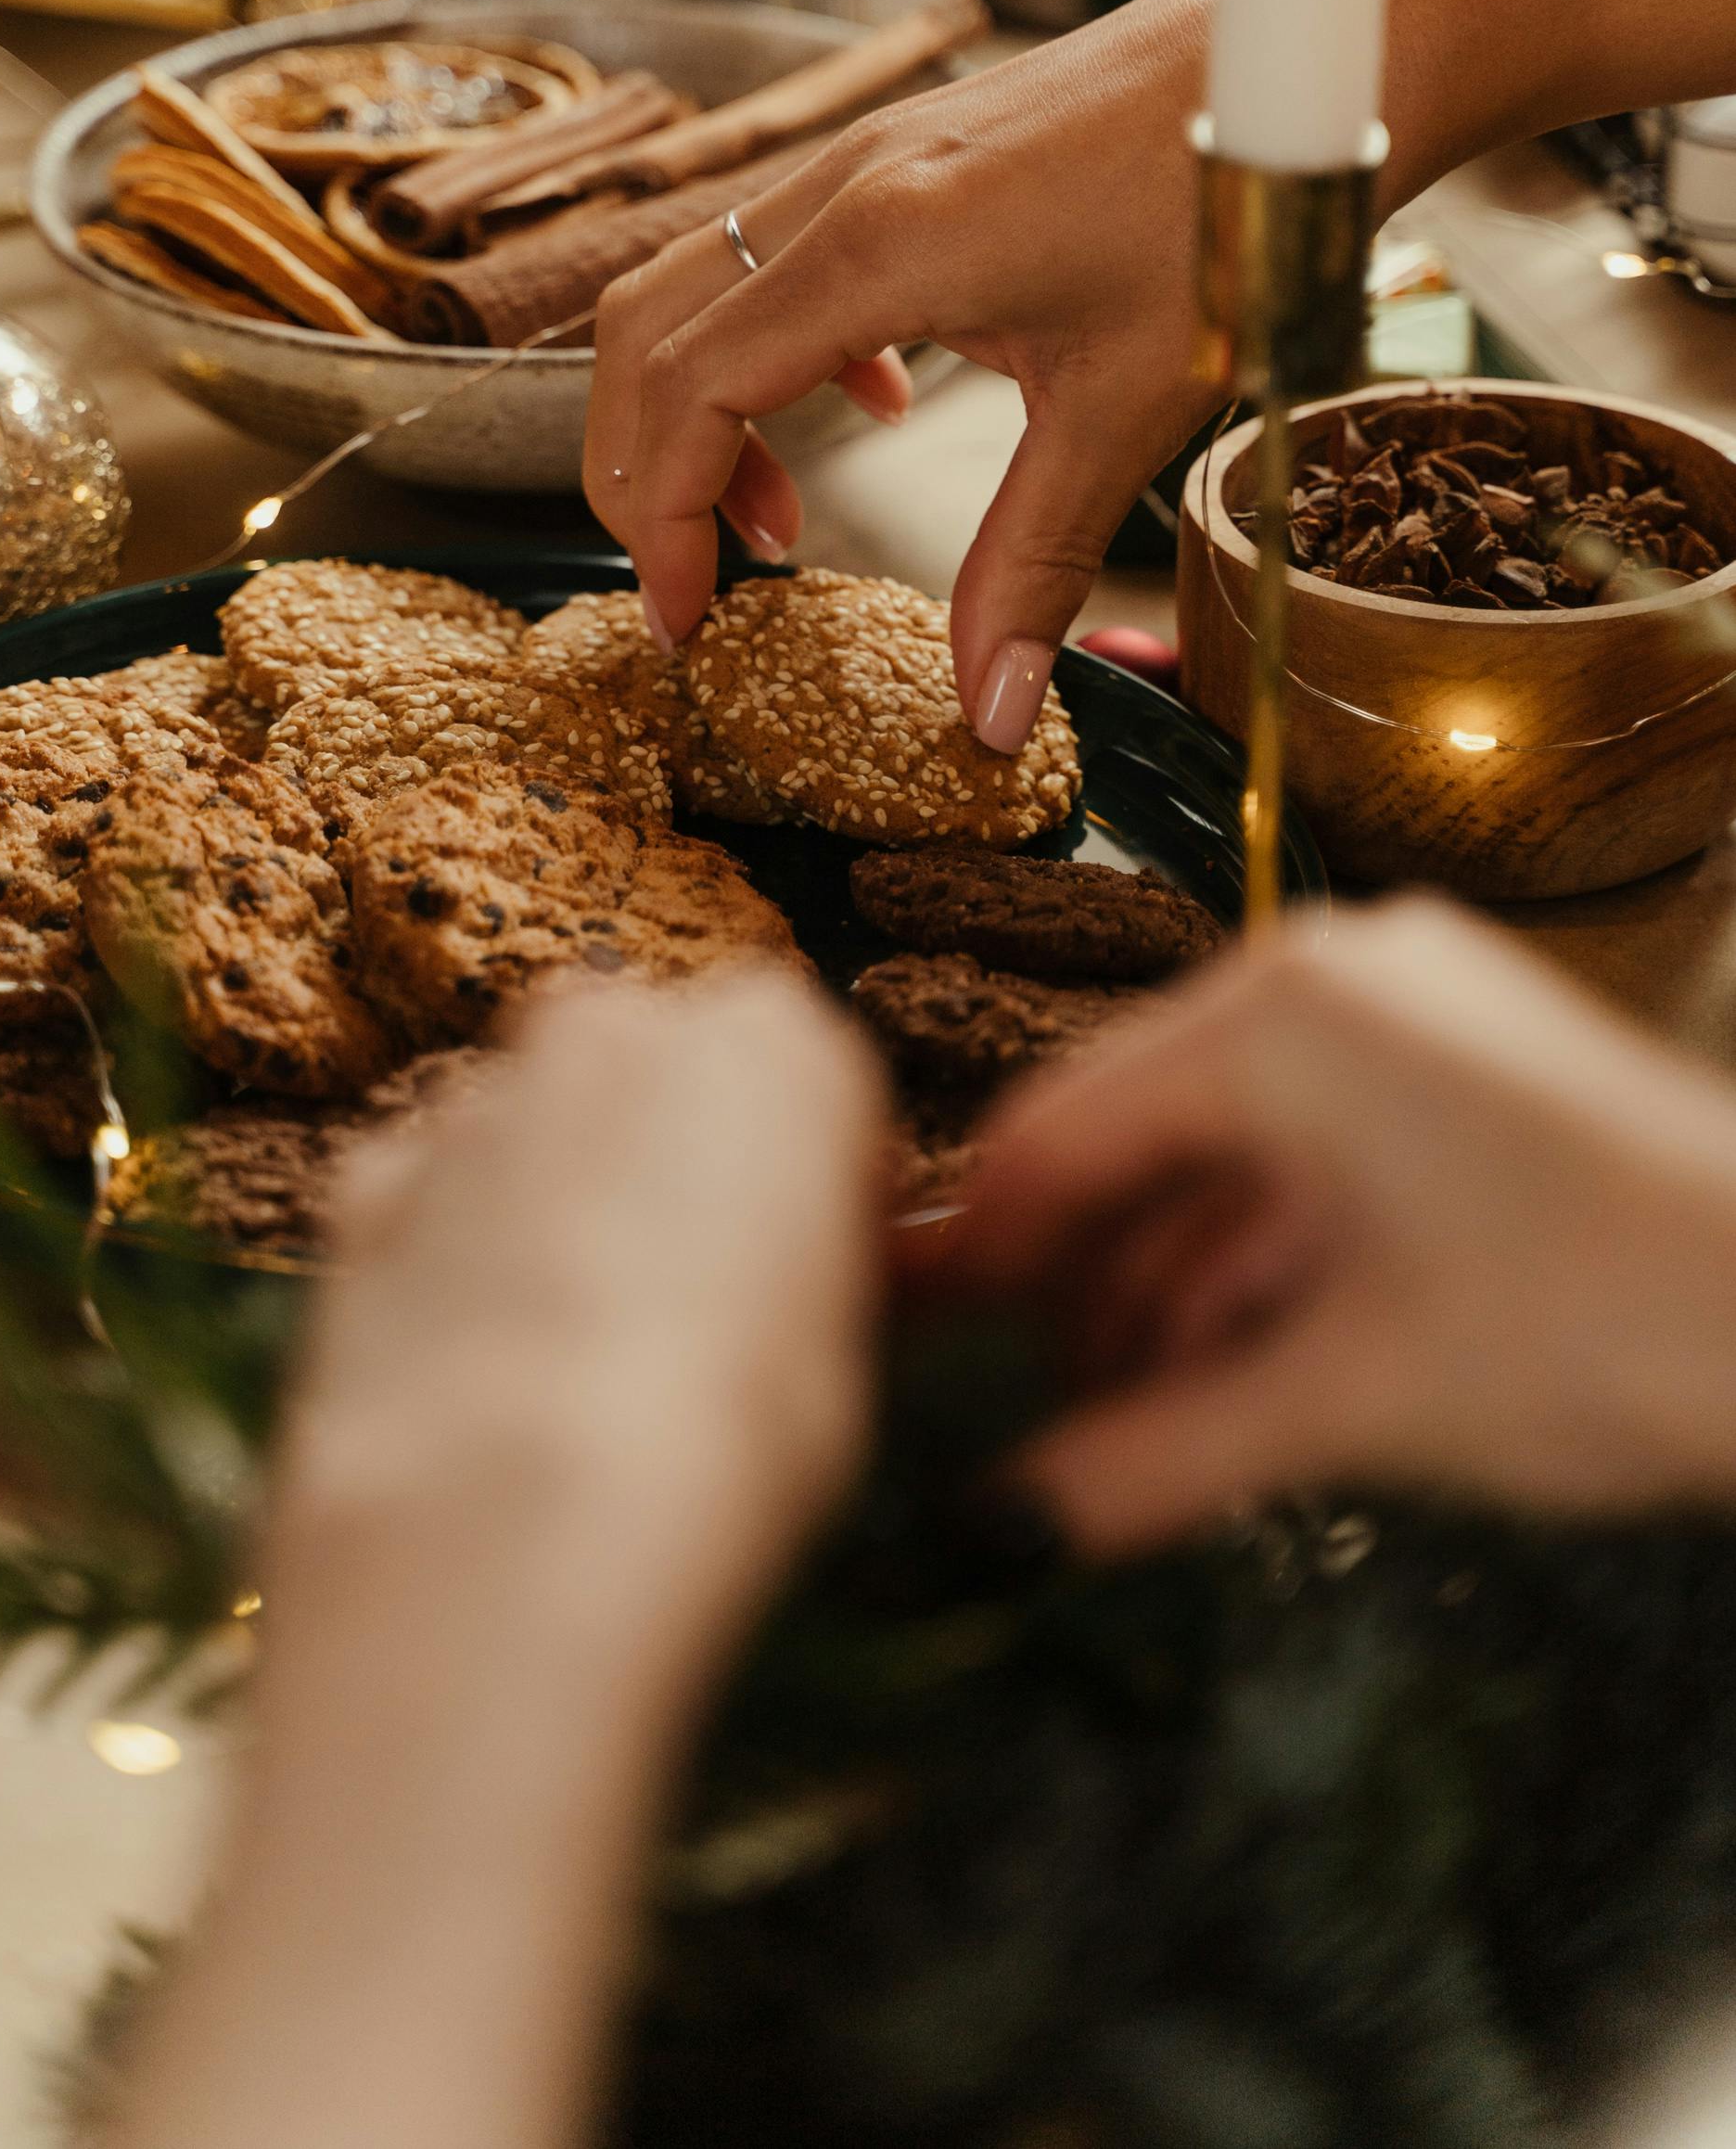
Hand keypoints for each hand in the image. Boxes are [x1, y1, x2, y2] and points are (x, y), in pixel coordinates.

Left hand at [278, 967, 883, 1723]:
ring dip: (554, 1201)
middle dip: (673, 1156)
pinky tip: (472, 1374)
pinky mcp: (372, 1179)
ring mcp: (479, 1097)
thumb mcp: (848, 1352)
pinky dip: (448, 1256)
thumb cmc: (725, 1432)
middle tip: (696, 1307)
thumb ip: (835, 1262)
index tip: (818, 1269)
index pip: (813, 1075)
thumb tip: (883, 1260)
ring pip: (535, 1126)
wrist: (506, 1517)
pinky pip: (429, 1196)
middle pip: (660, 1069)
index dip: (815, 1179)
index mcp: (768, 1044)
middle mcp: (616, 1031)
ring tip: (571, 1367)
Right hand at [586, 0, 1218, 754]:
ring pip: (695, 289)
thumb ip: (1036, 563)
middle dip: (641, 470)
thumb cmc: (1226, 209)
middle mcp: (842, 187)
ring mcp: (861, 160)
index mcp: (878, 247)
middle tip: (696, 582)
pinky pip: (770, 257)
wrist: (1291, 70)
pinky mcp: (896, 156)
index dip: (658, 517)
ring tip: (778, 516)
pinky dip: (770, 350)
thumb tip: (989, 710)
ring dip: (701, 412)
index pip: (688, 389)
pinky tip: (868, 403)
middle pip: (646, 333)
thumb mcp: (1129, 408)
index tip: (688, 619)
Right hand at [924, 901, 1735, 1554]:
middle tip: (1006, 1408)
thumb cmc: (1611, 1324)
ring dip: (1168, 1286)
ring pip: (1230, 1152)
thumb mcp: (1348, 1398)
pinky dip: (1263, 1259)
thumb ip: (1149, 1457)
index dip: (972, 1246)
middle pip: (1138, 1131)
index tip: (897, 1337)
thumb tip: (995, 1531)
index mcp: (1284, 1009)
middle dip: (1076, 1278)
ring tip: (1115, 1425)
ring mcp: (1413, 1017)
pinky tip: (1224, 1376)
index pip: (1061, 1124)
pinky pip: (1315, 1153)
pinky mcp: (1469, 1073)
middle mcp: (1335, 977)